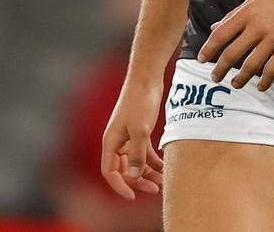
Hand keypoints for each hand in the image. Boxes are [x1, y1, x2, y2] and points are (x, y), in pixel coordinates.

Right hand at [101, 80, 164, 200]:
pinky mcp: (139, 131)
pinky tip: (164, 166)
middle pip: (124, 169)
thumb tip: (133, 177)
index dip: (119, 186)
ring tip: (163, 181)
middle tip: (155, 189)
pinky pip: (144, 152)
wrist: (147, 77)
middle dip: (138, 181)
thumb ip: (137, 154)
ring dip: (148, 172)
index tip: (133, 196)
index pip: (110, 172)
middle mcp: (117, 141)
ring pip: (136, 161)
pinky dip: (153, 160)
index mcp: (111, 141)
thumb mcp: (140, 130)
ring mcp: (128, 136)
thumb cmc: (140, 101)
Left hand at [197, 0, 273, 90]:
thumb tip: (214, 28)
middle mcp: (258, 26)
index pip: (221, 34)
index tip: (202, 60)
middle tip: (215, 77)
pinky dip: (265, 81)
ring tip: (235, 84)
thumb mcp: (254, 0)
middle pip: (233, 53)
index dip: (209, 48)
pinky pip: (273, 69)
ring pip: (251, 65)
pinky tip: (260, 86)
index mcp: (247, 13)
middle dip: (220, 69)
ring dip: (240, 78)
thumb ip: (233, 15)